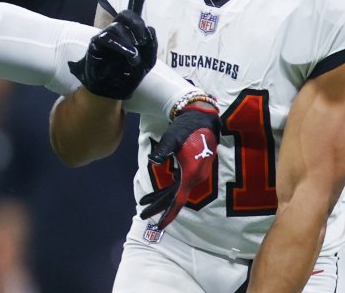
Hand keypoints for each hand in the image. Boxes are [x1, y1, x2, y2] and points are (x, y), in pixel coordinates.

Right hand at [69, 0, 155, 98]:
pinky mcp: (96, 43)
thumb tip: (147, 30)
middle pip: (129, 14)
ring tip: (134, 58)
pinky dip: (124, 47)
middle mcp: (118, 28)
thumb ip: (150, 44)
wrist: (110, 90)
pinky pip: (110, 37)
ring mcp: (106, 34)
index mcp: (131, 30)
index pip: (135, 4)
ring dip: (132, 41)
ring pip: (120, 26)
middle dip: (139, 26)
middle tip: (143, 40)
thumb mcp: (147, 61)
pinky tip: (130, 57)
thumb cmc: (128, 75)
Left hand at [139, 102, 219, 228]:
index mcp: (190, 173)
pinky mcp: (192, 170)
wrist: (203, 119)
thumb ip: (163, 151)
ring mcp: (195, 175)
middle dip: (158, 207)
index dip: (168, 213)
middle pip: (174, 198)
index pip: (178, 199)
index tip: (159, 225)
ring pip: (176, 192)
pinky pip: (179, 184)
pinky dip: (167, 190)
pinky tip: (156, 194)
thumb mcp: (172, 138)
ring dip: (160, 199)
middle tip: (141, 215)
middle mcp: (195, 178)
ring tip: (143, 205)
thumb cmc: (187, 128)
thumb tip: (153, 162)